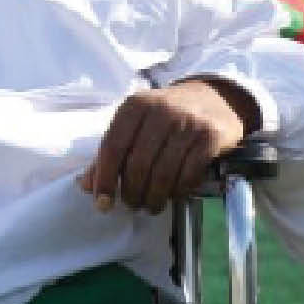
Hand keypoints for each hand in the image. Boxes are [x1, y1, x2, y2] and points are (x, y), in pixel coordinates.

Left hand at [78, 79, 255, 214]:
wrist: (215, 98)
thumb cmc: (168, 115)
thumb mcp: (137, 124)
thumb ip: (112, 152)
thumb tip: (88, 185)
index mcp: (135, 105)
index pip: (113, 146)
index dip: (105, 178)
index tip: (102, 203)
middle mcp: (160, 110)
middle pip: (137, 164)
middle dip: (132, 192)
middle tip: (132, 204)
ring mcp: (187, 123)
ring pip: (163, 174)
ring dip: (153, 198)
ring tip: (150, 205)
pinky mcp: (209, 136)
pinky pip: (188, 175)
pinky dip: (178, 191)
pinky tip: (173, 194)